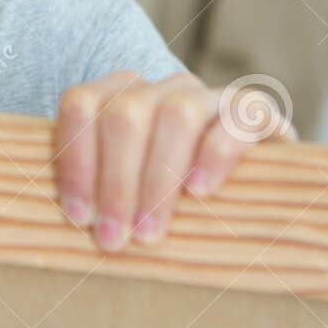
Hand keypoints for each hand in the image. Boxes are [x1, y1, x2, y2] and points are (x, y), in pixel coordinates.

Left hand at [51, 71, 294, 252]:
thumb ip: (98, 193)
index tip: (78, 216)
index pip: (82, 105)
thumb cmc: (171, 200)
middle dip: (116, 181)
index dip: (76, 160)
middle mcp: (163, 89)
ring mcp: (210, 96)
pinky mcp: (256, 113)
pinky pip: (237, 117)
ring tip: (151, 231)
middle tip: (115, 238)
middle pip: (126, 114)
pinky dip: (215, 155)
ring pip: (177, 113)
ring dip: (158, 179)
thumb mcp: (130, 193)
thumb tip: (69, 224)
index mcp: (122, 95)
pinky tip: (200, 192)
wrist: (258, 186)